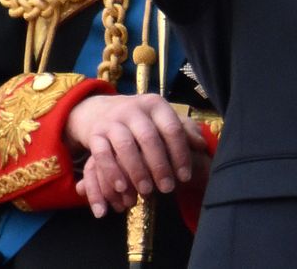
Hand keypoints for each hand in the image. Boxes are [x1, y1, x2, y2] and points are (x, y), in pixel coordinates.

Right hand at [65, 94, 207, 216]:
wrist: (100, 110)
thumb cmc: (142, 121)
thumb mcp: (162, 119)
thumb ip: (183, 130)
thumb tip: (201, 145)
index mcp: (156, 105)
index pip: (172, 129)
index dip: (180, 154)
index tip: (185, 176)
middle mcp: (134, 110)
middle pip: (149, 138)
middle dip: (159, 166)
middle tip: (167, 188)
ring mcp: (112, 121)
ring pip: (125, 147)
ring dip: (137, 172)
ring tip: (146, 192)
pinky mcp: (94, 134)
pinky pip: (102, 155)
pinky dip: (112, 173)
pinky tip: (121, 189)